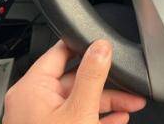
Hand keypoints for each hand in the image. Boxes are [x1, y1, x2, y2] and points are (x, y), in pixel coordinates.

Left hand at [3, 39, 145, 123]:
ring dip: (107, 103)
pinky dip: (97, 118)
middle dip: (107, 84)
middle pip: (76, 79)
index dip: (86, 47)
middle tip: (130, 88)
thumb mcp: (80, 111)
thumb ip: (92, 76)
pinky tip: (117, 120)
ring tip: (131, 105)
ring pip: (79, 101)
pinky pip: (76, 118)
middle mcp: (33, 102)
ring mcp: (42, 120)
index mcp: (32, 89)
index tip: (108, 48)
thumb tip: (101, 47)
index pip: (60, 53)